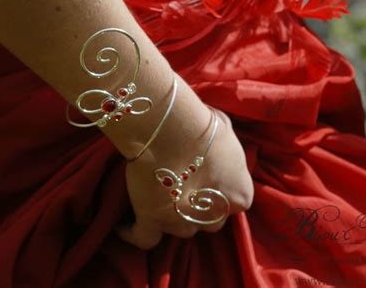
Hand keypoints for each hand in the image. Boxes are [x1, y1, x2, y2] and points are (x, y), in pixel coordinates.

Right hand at [115, 107, 253, 249]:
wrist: (172, 128)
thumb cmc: (203, 126)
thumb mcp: (226, 131)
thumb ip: (227, 150)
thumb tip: (219, 144)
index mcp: (239, 195)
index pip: (236, 200)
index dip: (222, 188)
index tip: (211, 176)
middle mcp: (214, 216)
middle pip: (210, 218)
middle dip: (201, 206)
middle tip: (186, 184)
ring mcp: (183, 222)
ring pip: (181, 229)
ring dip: (174, 217)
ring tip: (159, 199)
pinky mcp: (153, 221)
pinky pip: (143, 238)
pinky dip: (133, 232)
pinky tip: (126, 226)